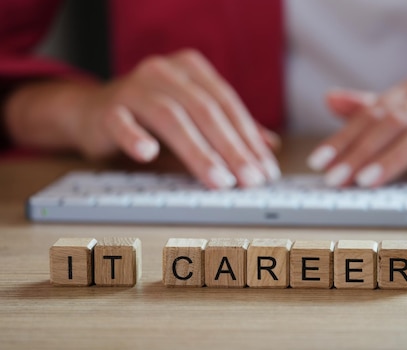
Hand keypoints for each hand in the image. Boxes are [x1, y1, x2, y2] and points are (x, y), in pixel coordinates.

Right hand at [73, 49, 279, 188]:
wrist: (94, 112)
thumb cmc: (151, 118)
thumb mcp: (195, 122)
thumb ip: (229, 131)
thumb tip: (270, 147)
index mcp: (191, 69)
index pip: (227, 103)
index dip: (249, 138)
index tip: (266, 170)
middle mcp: (165, 71)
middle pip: (205, 110)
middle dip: (232, 149)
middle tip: (250, 180)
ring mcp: (133, 87)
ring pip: (171, 116)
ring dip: (198, 152)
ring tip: (220, 181)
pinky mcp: (107, 109)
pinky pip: (121, 122)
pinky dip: (135, 137)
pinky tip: (149, 154)